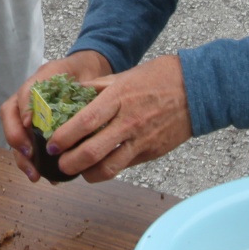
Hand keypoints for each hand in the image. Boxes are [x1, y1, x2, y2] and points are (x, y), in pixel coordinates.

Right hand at [0, 51, 112, 181]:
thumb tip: (59, 107)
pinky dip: (35, 163)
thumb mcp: (74, 72)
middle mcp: (27, 100)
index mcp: (36, 83)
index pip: (23, 94)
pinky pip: (30, 146)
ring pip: (17, 136)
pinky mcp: (38, 130)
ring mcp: (29, 115)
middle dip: (16, 139)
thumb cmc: (78, 73)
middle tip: (29, 155)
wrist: (87, 74)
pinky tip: (47, 176)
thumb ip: (65, 83)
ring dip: (22, 157)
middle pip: (10, 117)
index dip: (24, 109)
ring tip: (34, 174)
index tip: (30, 124)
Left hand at [47, 55, 192, 183]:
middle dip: (69, 163)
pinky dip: (108, 169)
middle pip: (92, 152)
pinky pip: (125, 166)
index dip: (65, 137)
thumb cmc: (160, 78)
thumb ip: (96, 88)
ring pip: (109, 168)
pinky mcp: (152, 152)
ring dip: (87, 174)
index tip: (51, 144)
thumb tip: (70, 94)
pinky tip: (99, 166)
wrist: (197, 89)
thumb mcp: (124, 76)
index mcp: (119, 98)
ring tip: (77, 170)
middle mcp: (128, 122)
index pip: (85, 122)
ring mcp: (141, 140)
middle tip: (59, 164)